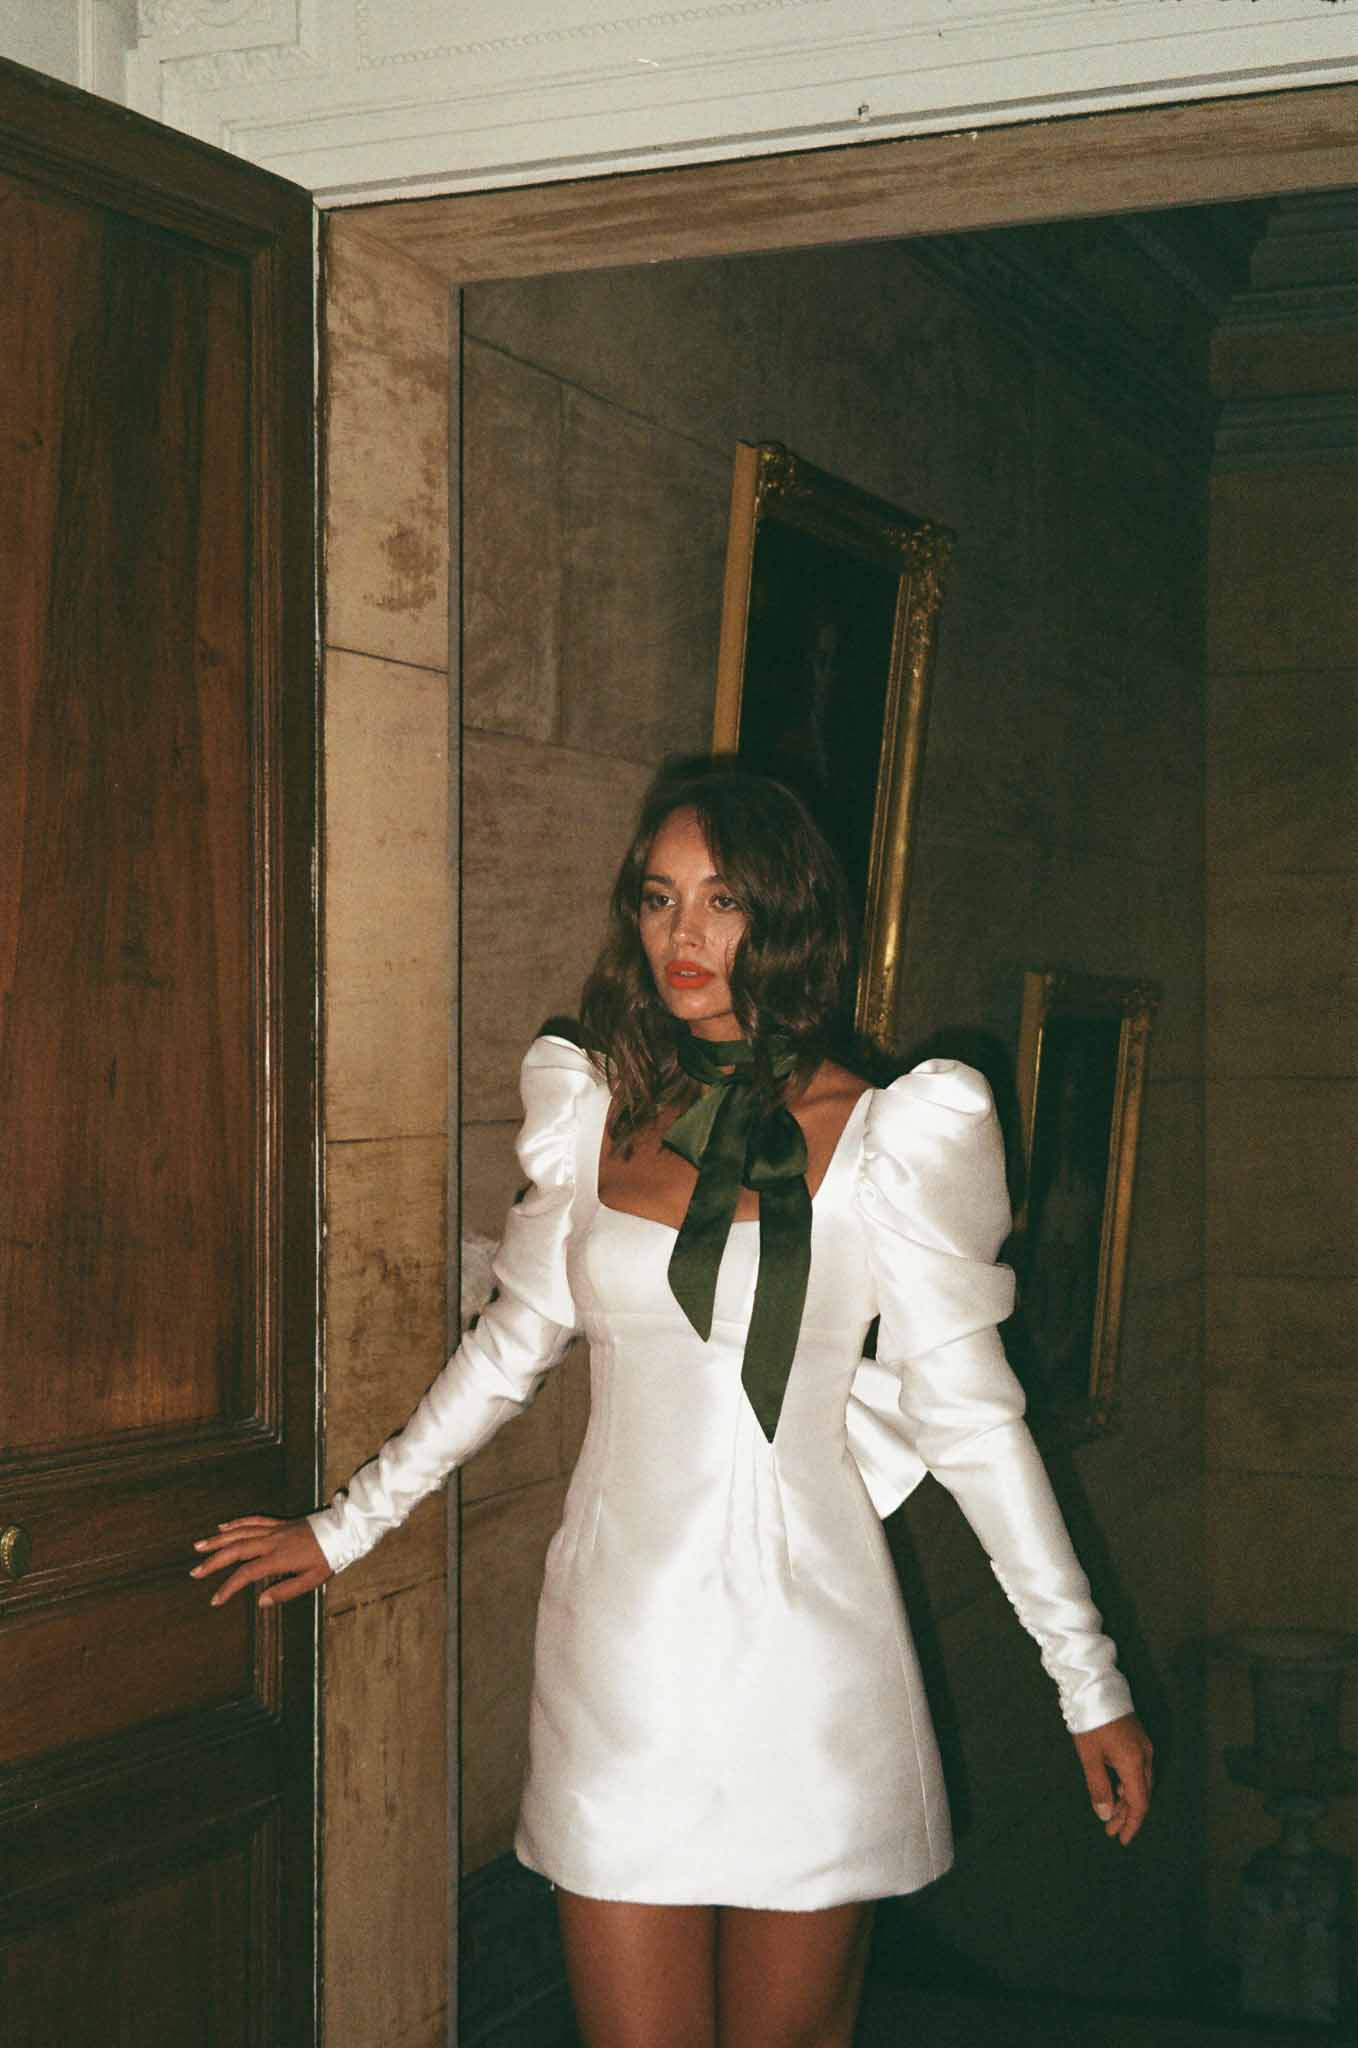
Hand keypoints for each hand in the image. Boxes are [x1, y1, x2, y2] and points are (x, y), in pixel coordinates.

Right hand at [191, 1515, 330, 1608]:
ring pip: (240, 1532)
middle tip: (195, 1571)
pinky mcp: (279, 1522)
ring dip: (218, 1540)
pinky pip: (253, 1520)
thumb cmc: (329, 1557)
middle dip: (213, 1561)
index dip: (228, 1587)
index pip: (246, 1573)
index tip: (215, 1599)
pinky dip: (236, 1523)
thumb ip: (286, 1591)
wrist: (343, 1530)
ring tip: (198, 1546)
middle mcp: (272, 1541)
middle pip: (236, 1549)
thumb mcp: (313, 1580)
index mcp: (279, 1557)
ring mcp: (275, 1529)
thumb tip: (261, 1601)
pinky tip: (223, 1526)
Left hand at [1073, 1713, 1152, 1844]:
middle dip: (1128, 1815)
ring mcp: (1143, 1745)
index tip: (1121, 1839)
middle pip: (1142, 1794)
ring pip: (1141, 1782)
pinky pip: (1138, 1769)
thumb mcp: (1089, 1756)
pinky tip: (1115, 1790)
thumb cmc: (1090, 1720)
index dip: (1132, 1823)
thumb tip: (1106, 1815)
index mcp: (1135, 1761)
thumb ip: (1099, 1787)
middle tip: (1111, 1830)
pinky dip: (1127, 1784)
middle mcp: (1145, 1755)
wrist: (1094, 1684)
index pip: (1140, 1802)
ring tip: (1110, 1814)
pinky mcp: (1138, 1738)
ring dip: (1127, 1800)